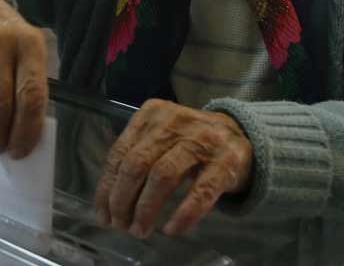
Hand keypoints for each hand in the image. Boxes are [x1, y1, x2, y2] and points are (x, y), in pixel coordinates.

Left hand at [94, 99, 253, 237]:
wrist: (239, 134)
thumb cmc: (189, 140)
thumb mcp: (160, 137)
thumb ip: (135, 157)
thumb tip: (108, 200)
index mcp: (152, 114)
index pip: (120, 153)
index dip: (107, 187)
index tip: (103, 215)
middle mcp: (174, 121)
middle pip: (137, 163)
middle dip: (123, 199)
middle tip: (121, 225)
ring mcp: (202, 139)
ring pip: (163, 175)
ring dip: (147, 208)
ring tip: (140, 230)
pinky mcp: (226, 160)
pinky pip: (201, 191)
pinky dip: (183, 214)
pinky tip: (172, 229)